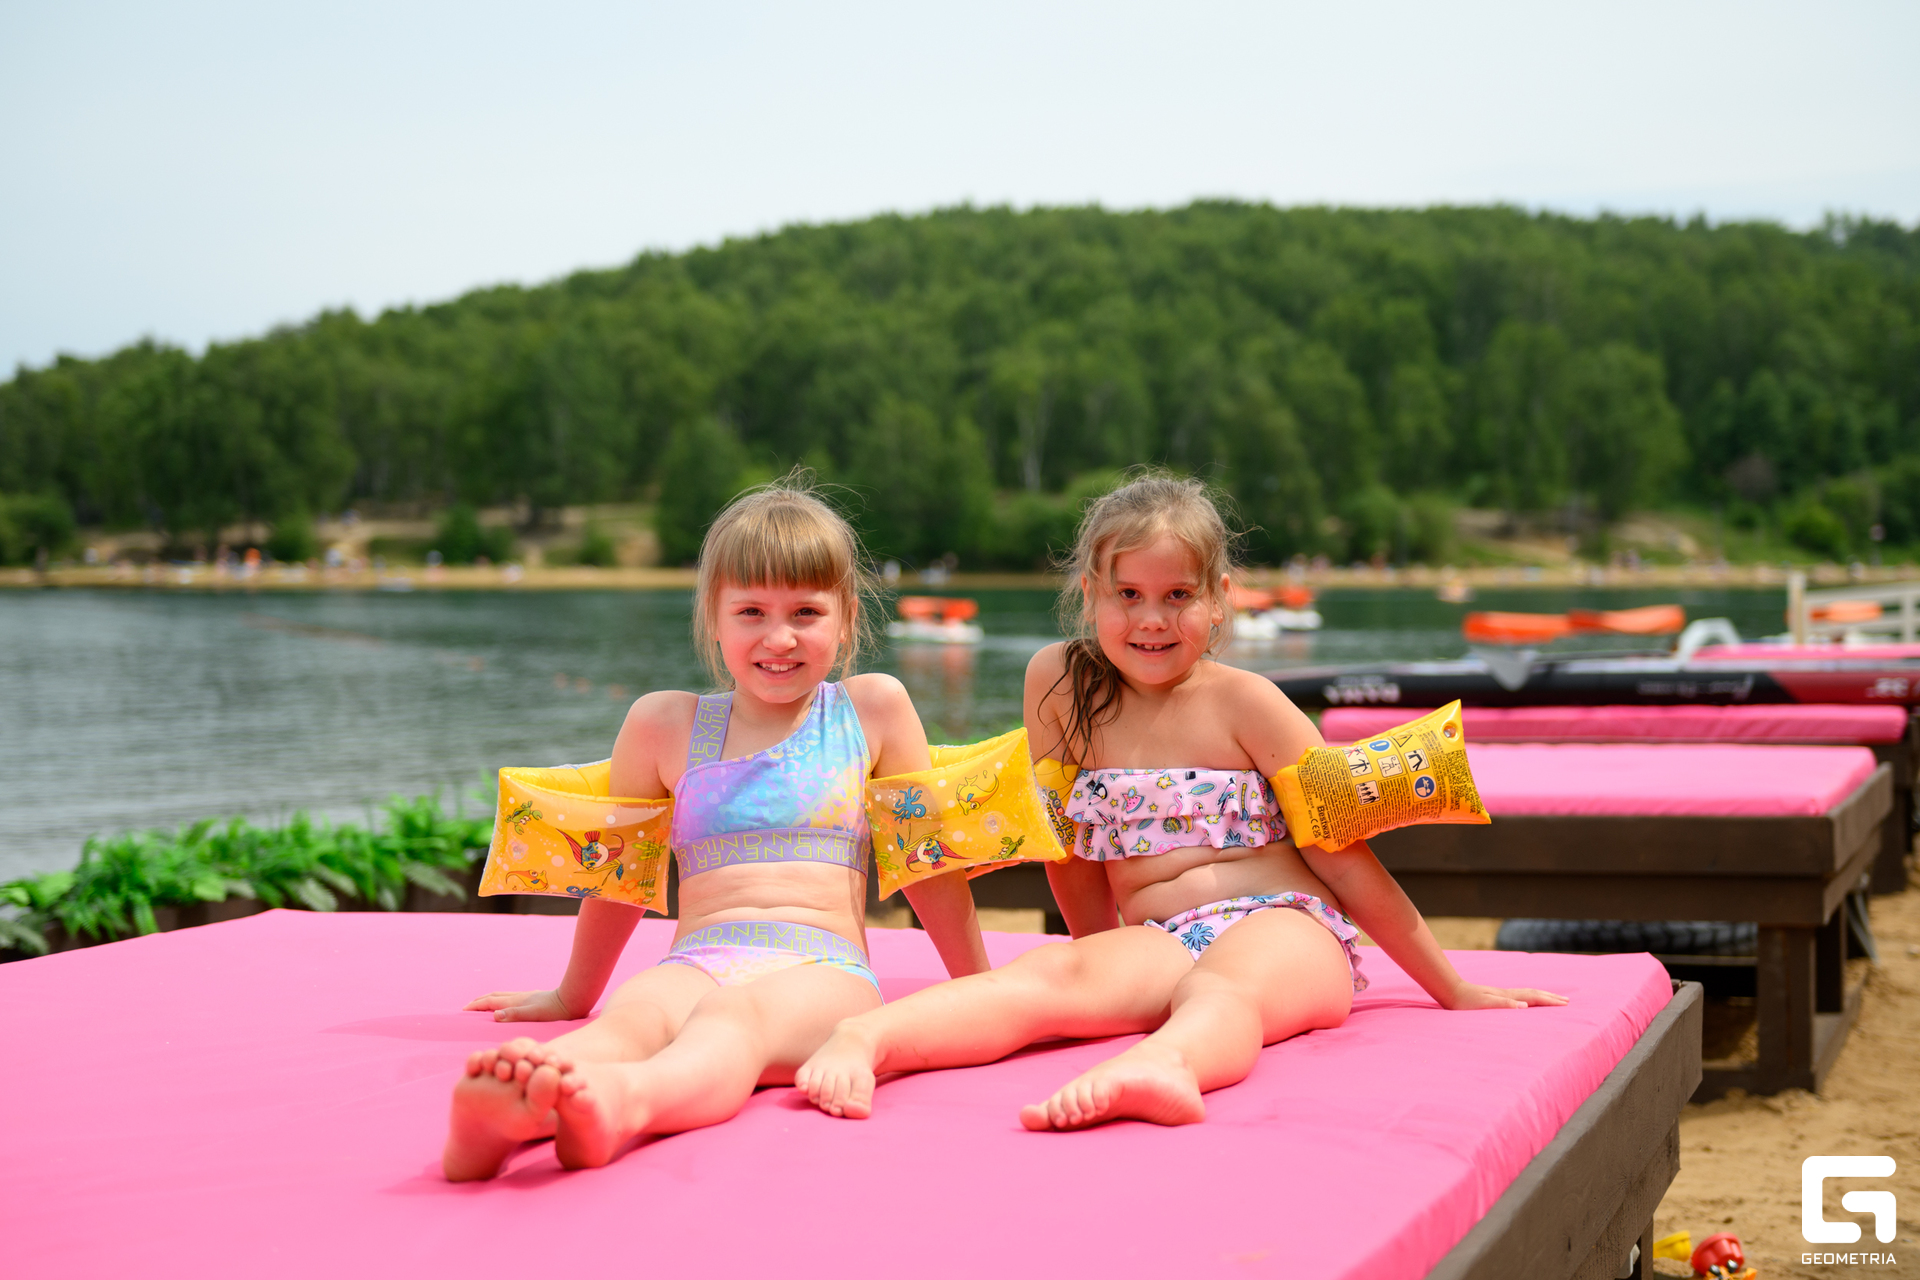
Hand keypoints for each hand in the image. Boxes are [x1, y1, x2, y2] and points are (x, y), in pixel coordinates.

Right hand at [462, 989, 580, 1021]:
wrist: (571, 1000)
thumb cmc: (554, 1011)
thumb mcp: (534, 1015)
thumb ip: (514, 1014)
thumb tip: (494, 1015)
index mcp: (515, 1001)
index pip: (490, 1002)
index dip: (476, 1006)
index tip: (463, 1011)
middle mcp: (518, 997)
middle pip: (493, 996)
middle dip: (479, 1001)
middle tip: (468, 1007)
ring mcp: (525, 996)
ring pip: (501, 995)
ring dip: (488, 999)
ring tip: (482, 1004)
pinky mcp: (532, 998)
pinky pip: (510, 997)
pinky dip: (500, 1000)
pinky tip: (506, 1005)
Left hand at [1440, 982, 1568, 1010]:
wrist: (1451, 991)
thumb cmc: (1466, 1002)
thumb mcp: (1484, 1004)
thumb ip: (1504, 1004)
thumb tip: (1525, 1006)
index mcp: (1508, 996)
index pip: (1534, 998)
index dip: (1550, 1001)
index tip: (1565, 1004)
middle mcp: (1507, 993)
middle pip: (1534, 993)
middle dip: (1551, 997)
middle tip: (1567, 1001)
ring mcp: (1502, 994)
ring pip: (1527, 993)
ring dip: (1542, 996)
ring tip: (1553, 998)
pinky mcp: (1496, 997)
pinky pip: (1519, 997)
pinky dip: (1529, 998)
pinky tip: (1528, 1002)